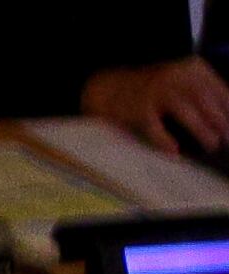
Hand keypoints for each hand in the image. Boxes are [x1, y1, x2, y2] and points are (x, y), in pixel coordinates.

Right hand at [83, 58, 228, 151]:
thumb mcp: (182, 79)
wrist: (110, 86)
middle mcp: (175, 76)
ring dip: (202, 131)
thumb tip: (226, 117)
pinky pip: (155, 127)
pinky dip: (165, 141)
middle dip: (219, 121)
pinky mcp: (138, 109)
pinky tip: (175, 152)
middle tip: (225, 139)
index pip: (219, 89)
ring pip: (185, 112)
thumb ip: (203, 91)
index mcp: (191, 68)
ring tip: (211, 145)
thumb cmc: (153, 89)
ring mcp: (155, 92)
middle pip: (205, 100)